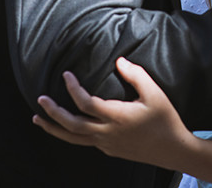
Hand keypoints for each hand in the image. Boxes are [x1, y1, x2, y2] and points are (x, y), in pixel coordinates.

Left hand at [33, 59, 193, 169]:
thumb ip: (136, 75)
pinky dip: (71, 134)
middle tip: (40, 99)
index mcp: (116, 116)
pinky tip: (68, 127)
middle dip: (53, 112)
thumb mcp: (154, 93)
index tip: (66, 75)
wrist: (173, 149)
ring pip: (73, 138)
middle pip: (72, 124)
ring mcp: (106, 144)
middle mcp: (107, 133)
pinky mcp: (110, 150)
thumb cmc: (165, 120)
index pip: (86, 103)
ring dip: (54, 128)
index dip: (73, 88)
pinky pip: (85, 142)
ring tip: (38, 119)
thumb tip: (119, 61)